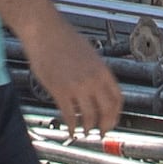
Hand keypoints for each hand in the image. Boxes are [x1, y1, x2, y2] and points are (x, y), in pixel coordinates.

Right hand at [20, 15, 123, 134]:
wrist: (45, 31)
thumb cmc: (63, 38)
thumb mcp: (89, 54)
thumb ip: (95, 72)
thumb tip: (98, 87)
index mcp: (102, 70)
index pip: (117, 99)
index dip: (116, 114)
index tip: (112, 121)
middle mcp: (93, 80)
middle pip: (106, 111)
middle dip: (105, 125)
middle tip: (101, 132)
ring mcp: (77, 87)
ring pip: (89, 116)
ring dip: (87, 128)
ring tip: (84, 132)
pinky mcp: (60, 91)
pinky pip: (69, 115)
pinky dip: (71, 126)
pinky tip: (70, 130)